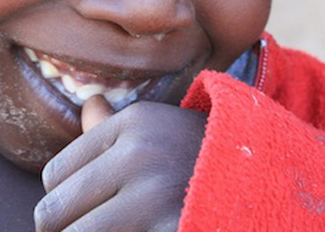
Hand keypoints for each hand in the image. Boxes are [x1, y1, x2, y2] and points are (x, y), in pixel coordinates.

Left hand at [34, 96, 206, 231]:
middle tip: (81, 230)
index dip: (60, 199)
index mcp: (131, 123)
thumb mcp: (161, 128)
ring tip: (111, 230)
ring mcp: (154, 195)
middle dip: (62, 228)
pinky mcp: (169, 227)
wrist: (269, 180)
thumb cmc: (201, 157)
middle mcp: (138, 153)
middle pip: (55, 210)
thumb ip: (112, 125)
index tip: (76, 210)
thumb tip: (86, 106)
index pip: (55, 174)